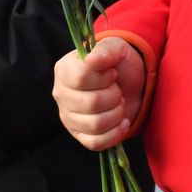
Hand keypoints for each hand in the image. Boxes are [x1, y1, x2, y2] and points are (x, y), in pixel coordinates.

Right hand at [52, 36, 144, 150]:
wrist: (130, 82)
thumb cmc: (118, 64)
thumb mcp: (116, 48)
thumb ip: (106, 51)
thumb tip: (92, 60)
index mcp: (65, 70)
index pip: (80, 79)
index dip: (104, 78)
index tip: (113, 73)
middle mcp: (61, 94)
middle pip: (90, 104)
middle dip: (114, 96)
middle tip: (118, 89)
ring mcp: (68, 117)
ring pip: (95, 125)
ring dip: (117, 114)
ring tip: (119, 103)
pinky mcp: (80, 135)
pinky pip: (96, 143)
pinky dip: (115, 134)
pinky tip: (123, 122)